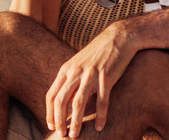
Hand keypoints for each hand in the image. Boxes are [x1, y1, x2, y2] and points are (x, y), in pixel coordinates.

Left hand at [45, 23, 135, 137]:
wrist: (118, 38)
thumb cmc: (98, 53)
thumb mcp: (79, 64)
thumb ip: (71, 81)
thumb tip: (66, 102)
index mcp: (66, 70)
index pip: (51, 95)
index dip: (50, 113)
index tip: (52, 126)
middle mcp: (75, 72)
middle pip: (61, 101)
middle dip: (59, 121)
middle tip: (62, 135)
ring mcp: (91, 75)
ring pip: (78, 103)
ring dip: (76, 122)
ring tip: (75, 135)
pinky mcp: (107, 77)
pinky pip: (101, 101)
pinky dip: (100, 116)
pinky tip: (100, 127)